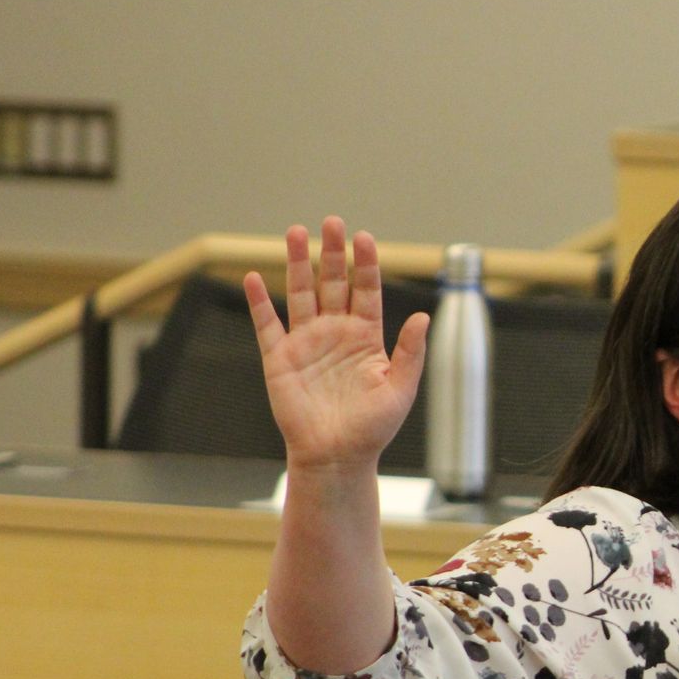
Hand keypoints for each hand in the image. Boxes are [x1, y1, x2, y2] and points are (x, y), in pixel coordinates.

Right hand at [243, 217, 429, 472]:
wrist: (337, 457)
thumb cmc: (372, 428)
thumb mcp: (401, 389)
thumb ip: (411, 351)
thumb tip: (424, 315)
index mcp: (366, 338)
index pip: (367, 291)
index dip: (366, 265)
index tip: (365, 237)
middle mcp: (335, 333)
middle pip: (333, 283)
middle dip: (333, 253)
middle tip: (333, 221)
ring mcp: (306, 343)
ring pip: (301, 294)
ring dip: (298, 263)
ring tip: (296, 232)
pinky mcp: (279, 358)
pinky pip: (266, 325)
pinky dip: (259, 302)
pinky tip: (254, 277)